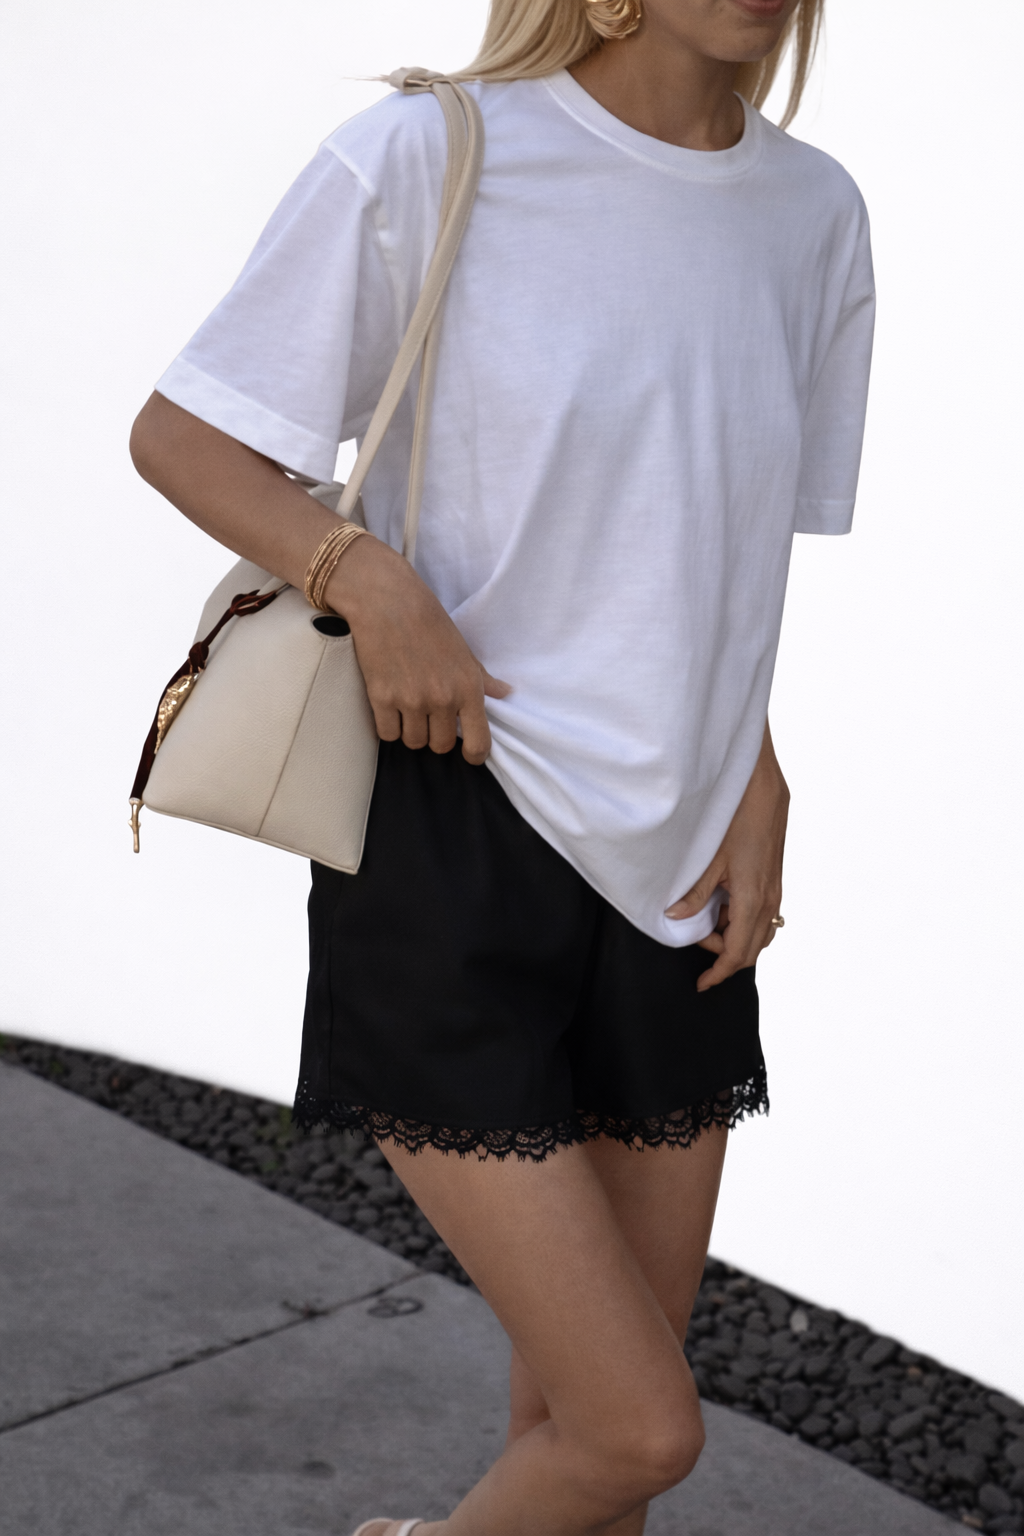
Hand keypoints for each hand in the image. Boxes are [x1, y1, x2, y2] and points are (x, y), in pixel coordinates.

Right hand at [326, 535, 510, 763]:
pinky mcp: (382, 698)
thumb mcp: (463, 650)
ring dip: (410, 731)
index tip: (469, 756)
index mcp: (468, 688)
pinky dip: (388, 726)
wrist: (388, 601)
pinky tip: (389, 708)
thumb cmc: (428, 622)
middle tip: (429, 717)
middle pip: (440, 746)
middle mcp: (442, 699)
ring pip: (413, 742)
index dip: (474, 755)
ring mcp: (411, 700)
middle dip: (435, 737)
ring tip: (407, 709)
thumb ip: (483, 678)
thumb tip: (505, 693)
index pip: (478, 742)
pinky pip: (386, 734)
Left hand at [665, 722, 788, 991]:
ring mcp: (774, 890)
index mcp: (752, 899)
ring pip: (760, 933)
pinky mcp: (774, 880)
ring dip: (734, 937)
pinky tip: (723, 905)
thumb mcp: (710, 858)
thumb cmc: (738, 817)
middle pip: (752, 949)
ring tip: (707, 922)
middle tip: (696, 940)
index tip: (702, 983)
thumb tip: (674, 917)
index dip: (720, 973)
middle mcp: (769, 900)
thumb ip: (695, 893)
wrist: (764, 788)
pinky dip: (743, 921)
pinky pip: (763, 915)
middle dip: (724, 955)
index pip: (738, 953)